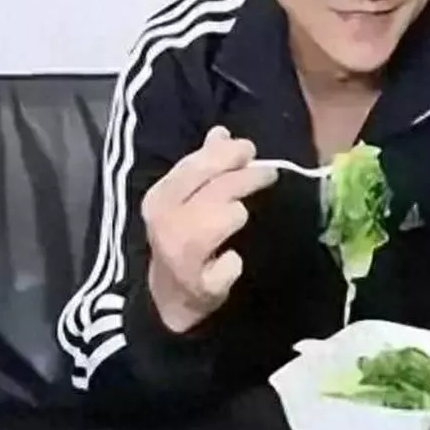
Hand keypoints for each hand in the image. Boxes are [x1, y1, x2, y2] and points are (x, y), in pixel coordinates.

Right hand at [142, 126, 276, 333]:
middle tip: (269, 172)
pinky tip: (232, 261)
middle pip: (215, 189)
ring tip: (239, 215)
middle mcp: (167, 223)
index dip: (226, 154)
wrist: (169, 297)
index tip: (249, 149)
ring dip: (236, 214)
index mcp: (161, 196)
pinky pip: (228, 266)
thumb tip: (221, 132)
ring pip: (222, 219)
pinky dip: (232, 264)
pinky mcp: (200, 287)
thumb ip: (204, 164)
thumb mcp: (184, 198)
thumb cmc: (182, 236)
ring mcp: (181, 256)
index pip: (196, 165)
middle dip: (246, 177)